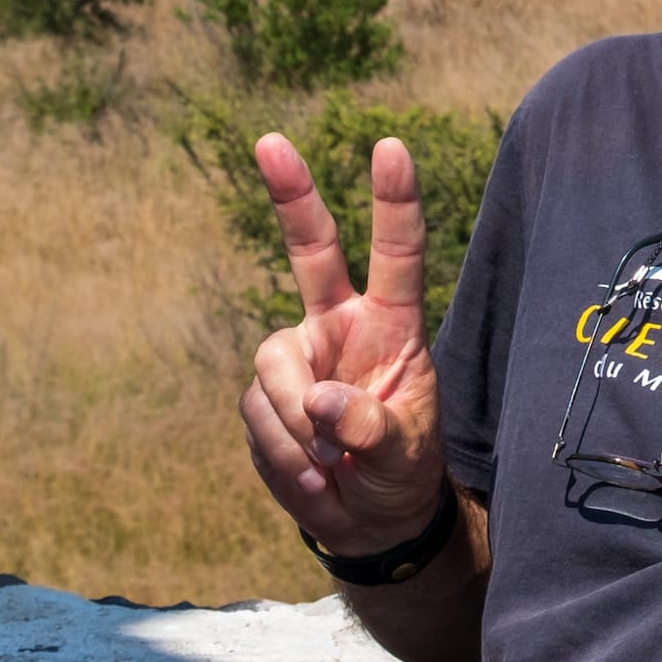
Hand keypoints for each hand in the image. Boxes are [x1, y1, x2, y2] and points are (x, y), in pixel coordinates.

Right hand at [239, 132, 446, 556]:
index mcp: (391, 325)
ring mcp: (296, 358)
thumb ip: (371, 429)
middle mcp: (339, 326)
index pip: (396, 255)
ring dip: (295, 425)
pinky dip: (281, 454)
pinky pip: (258, 416)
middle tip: (270, 140)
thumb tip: (320, 402)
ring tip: (329, 467)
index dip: (394, 201)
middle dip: (292, 195)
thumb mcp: (404, 457)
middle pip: (312, 250)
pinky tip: (310, 476)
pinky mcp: (262, 397)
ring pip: (273, 367)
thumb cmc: (400, 472)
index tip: (390, 146)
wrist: (367, 521)